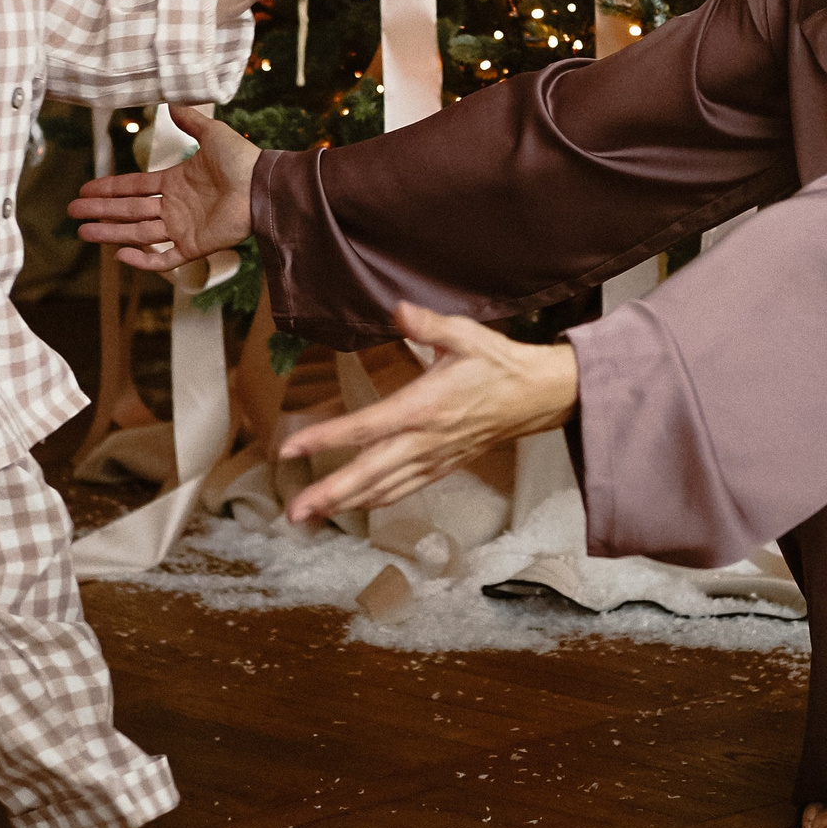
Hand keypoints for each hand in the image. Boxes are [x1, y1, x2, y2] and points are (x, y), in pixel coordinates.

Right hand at [68, 106, 257, 270]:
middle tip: (73, 212)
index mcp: (175, 182)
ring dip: (110, 232)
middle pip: (129, 210)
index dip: (109, 188)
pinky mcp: (194, 246)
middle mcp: (174, 206)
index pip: (134, 187)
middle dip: (100, 211)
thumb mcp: (212, 134)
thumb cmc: (241, 159)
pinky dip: (142, 259)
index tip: (86, 190)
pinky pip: (163, 258)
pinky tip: (120, 254)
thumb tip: (172, 103)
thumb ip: (190, 121)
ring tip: (83, 232)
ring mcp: (182, 228)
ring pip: (138, 232)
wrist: (261, 186)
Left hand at [277, 302, 577, 522]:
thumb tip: (399, 309)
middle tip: (293, 512)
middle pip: (370, 473)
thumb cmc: (498, 364)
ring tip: (310, 517)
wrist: (535, 396)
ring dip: (346, 504)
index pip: (366, 427)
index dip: (326, 439)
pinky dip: (375, 500)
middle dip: (330, 494)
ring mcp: (433, 458)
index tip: (291, 448)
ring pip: (383, 489)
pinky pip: (403, 490)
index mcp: (424, 407)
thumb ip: (428, 323)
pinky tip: (355, 506)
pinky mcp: (442, 466)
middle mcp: (425, 440)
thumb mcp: (466, 335)